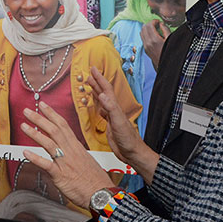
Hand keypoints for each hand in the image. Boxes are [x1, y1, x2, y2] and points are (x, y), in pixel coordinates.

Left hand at [20, 102, 112, 207]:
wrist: (102, 194)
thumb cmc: (95, 180)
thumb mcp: (86, 160)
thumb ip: (73, 153)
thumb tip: (65, 149)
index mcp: (76, 147)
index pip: (63, 125)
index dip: (52, 114)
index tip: (43, 105)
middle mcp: (70, 151)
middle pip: (54, 130)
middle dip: (39, 119)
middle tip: (27, 110)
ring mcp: (65, 162)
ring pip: (49, 143)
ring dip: (35, 133)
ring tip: (23, 126)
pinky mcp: (61, 175)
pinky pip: (46, 164)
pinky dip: (35, 158)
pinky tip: (25, 152)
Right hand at [87, 66, 158, 183]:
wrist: (132, 153)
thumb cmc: (127, 140)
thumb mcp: (118, 123)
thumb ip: (110, 109)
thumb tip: (102, 95)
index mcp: (115, 108)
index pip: (106, 89)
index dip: (99, 78)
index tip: (93, 69)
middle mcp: (113, 110)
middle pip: (104, 92)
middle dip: (97, 82)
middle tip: (89, 73)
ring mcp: (112, 117)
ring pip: (103, 100)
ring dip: (96, 91)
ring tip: (90, 84)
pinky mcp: (110, 124)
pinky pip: (102, 111)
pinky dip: (98, 105)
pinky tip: (97, 105)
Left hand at [141, 19, 169, 68]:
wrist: (167, 66)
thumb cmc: (170, 53)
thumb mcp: (171, 39)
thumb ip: (165, 29)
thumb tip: (161, 24)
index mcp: (154, 39)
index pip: (149, 25)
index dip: (154, 21)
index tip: (158, 22)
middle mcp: (148, 43)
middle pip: (144, 27)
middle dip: (150, 24)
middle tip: (157, 24)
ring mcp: (145, 46)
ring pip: (141, 32)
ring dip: (147, 28)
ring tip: (155, 29)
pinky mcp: (145, 49)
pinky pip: (142, 38)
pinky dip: (146, 34)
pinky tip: (153, 35)